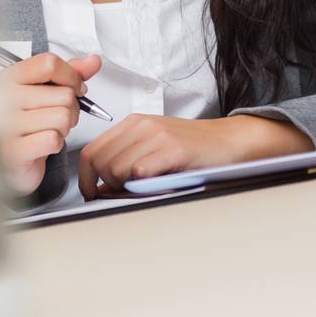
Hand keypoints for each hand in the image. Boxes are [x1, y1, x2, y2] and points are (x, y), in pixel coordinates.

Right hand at [0, 51, 101, 196]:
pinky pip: (53, 139)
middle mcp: (4, 99)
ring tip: (50, 129)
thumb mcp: (50, 90)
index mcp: (11, 78)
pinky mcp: (13, 151)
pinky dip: (57, 143)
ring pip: (63, 117)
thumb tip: (93, 61)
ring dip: (65, 127)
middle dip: (71, 108)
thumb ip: (72, 73)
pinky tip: (44, 143)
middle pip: (64, 94)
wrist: (16, 157)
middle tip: (56, 116)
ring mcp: (6, 125)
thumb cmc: (32, 121)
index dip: (71, 77)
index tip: (74, 88)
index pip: (49, 64)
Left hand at [77, 113, 308, 199]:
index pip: (91, 151)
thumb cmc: (194, 148)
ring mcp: (158, 135)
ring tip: (143, 187)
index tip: (91, 192)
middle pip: (99, 161)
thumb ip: (125, 161)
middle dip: (104, 184)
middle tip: (120, 193)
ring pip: (116, 168)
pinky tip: (155, 184)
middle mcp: (142, 125)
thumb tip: (98, 188)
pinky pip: (139, 172)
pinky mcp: (173, 149)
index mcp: (134, 123)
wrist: (230, 142)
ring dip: (124, 186)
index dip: (85, 178)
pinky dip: (141, 184)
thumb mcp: (154, 147)